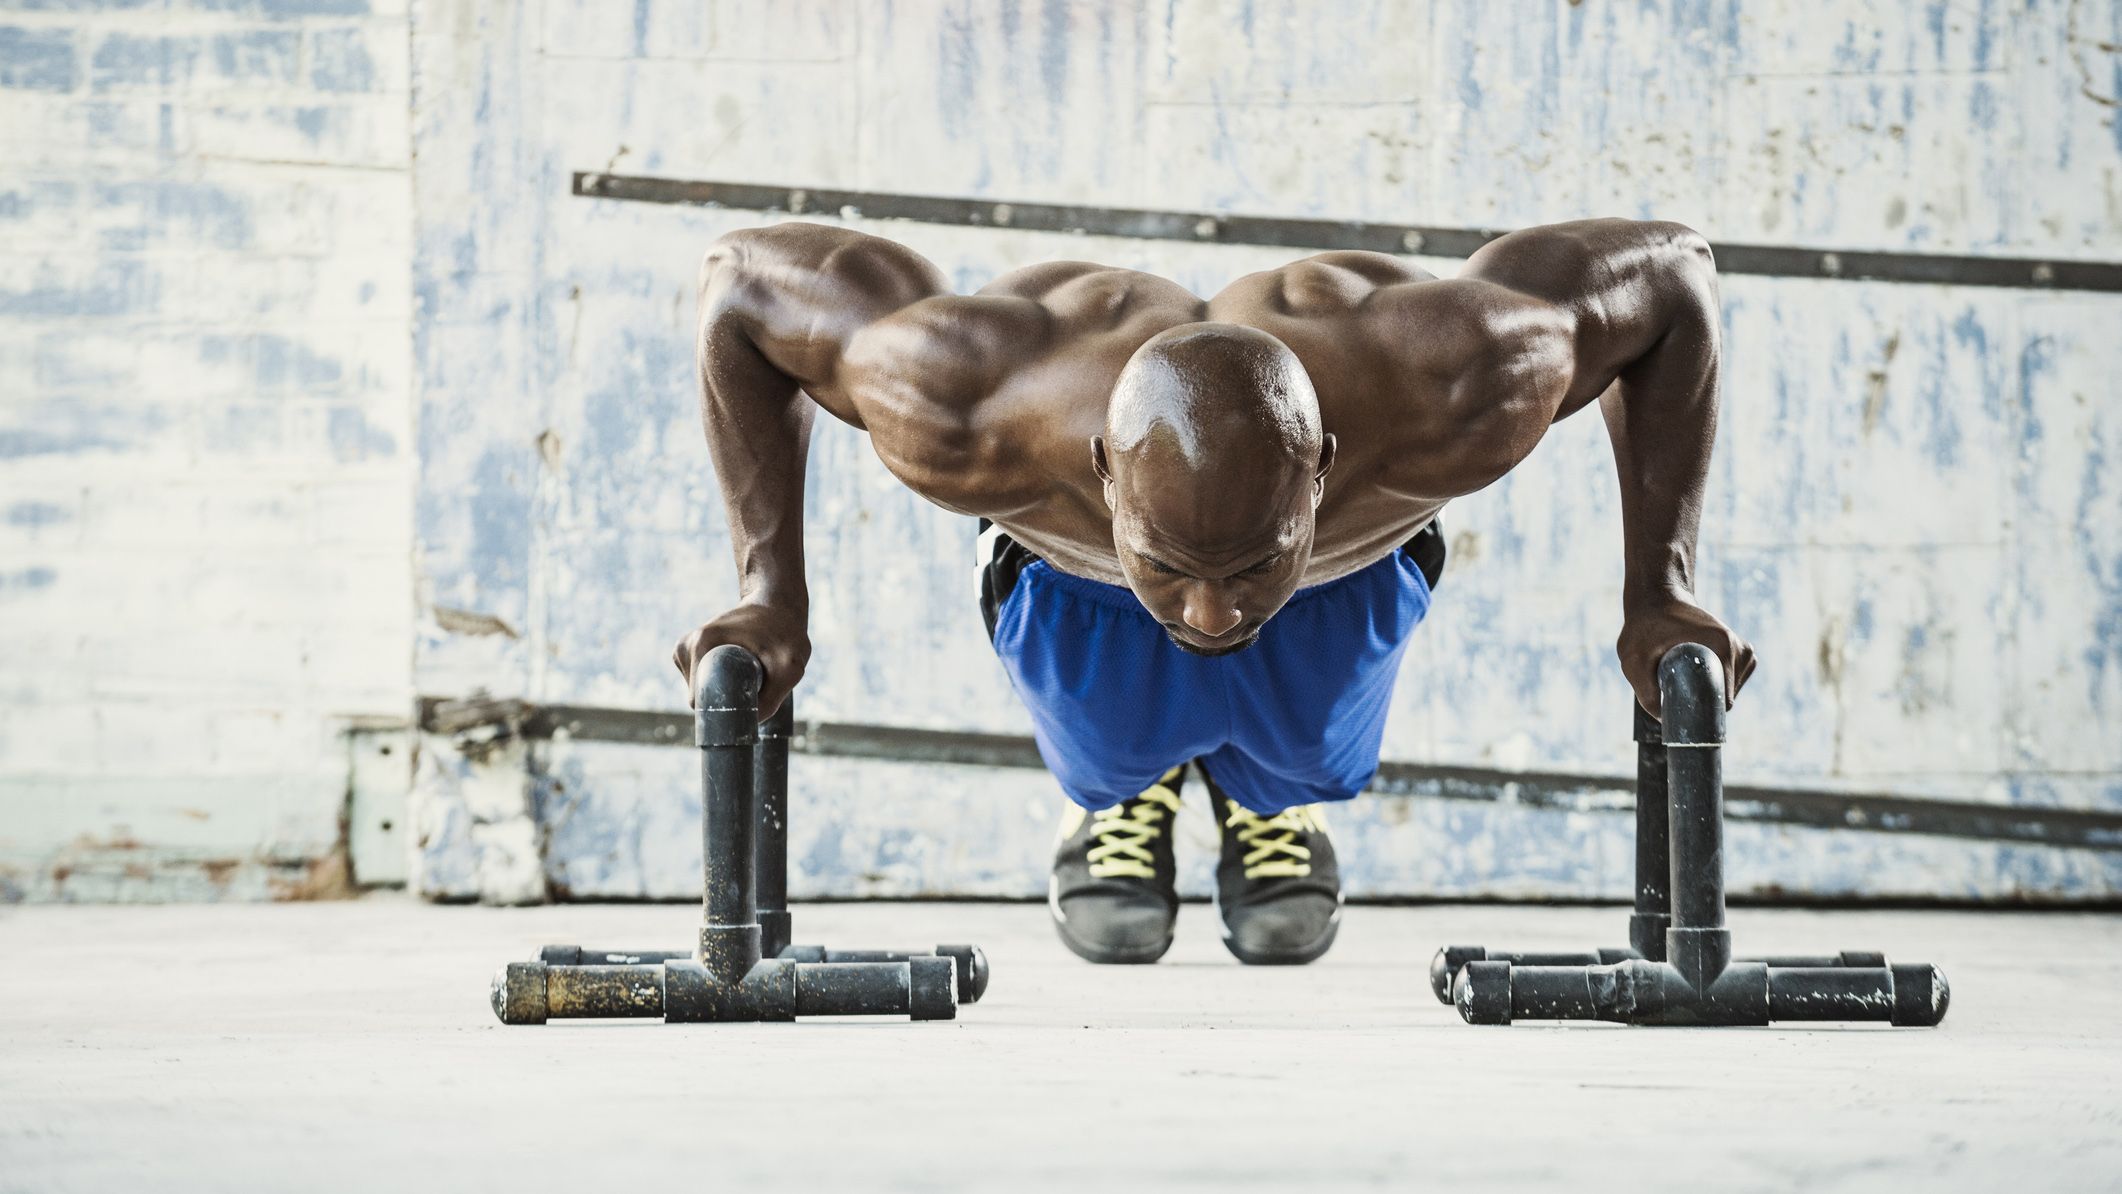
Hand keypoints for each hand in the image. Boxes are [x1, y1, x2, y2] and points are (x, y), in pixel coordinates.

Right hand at [671, 603, 810, 721]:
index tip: (748, 703)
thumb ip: (772, 698)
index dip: (723, 710)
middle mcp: (686, 646)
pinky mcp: (691, 653)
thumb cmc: (785, 631)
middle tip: (757, 684)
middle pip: (699, 697)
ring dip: (725, 689)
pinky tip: (739, 668)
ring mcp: (686, 649)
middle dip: (726, 699)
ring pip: (701, 691)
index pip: (699, 699)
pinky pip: (703, 682)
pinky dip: (721, 682)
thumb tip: (749, 725)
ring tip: (750, 671)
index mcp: (700, 645)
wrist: (776, 605)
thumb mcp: (789, 666)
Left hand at [1616, 594, 1755, 717]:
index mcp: (1723, 645)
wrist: (1657, 600)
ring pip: (1728, 691)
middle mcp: (1739, 648)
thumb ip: (1645, 692)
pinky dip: (1712, 683)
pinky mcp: (1739, 652)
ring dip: (1706, 691)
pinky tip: (1693, 673)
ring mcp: (1742, 650)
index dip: (1703, 712)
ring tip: (1680, 676)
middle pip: (1726, 696)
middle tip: (1673, 691)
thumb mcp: (1634, 658)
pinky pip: (1730, 681)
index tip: (1681, 712)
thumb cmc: (1645, 626)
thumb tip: (1665, 721)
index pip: (1723, 698)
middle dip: (1702, 701)